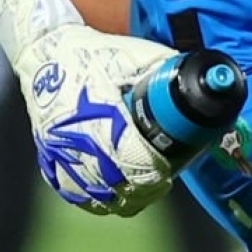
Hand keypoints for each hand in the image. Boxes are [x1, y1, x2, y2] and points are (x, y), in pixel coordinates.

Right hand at [18, 22, 189, 215]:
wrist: (45, 52)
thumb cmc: (95, 53)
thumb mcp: (135, 55)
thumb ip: (166, 71)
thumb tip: (205, 83)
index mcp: (99, 111)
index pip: (130, 157)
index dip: (154, 170)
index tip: (168, 170)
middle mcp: (74, 136)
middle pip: (116, 183)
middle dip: (144, 187)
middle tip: (162, 179)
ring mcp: (58, 151)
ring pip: (96, 195)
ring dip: (123, 196)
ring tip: (143, 188)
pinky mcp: (49, 157)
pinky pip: (74, 193)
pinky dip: (97, 198)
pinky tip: (114, 192)